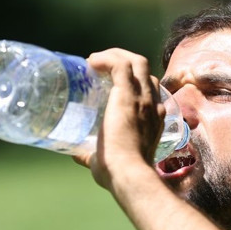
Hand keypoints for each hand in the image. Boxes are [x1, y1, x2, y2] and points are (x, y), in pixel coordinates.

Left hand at [73, 48, 165, 190]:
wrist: (128, 174)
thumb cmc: (119, 174)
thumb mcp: (107, 160)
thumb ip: (92, 156)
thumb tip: (76, 155)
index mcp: (154, 120)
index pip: (149, 90)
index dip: (133, 82)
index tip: (111, 83)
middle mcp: (152, 105)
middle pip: (145, 70)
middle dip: (125, 61)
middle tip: (101, 67)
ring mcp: (142, 99)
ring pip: (136, 61)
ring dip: (116, 55)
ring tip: (96, 60)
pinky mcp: (127, 95)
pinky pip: (120, 64)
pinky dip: (107, 58)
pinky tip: (91, 61)